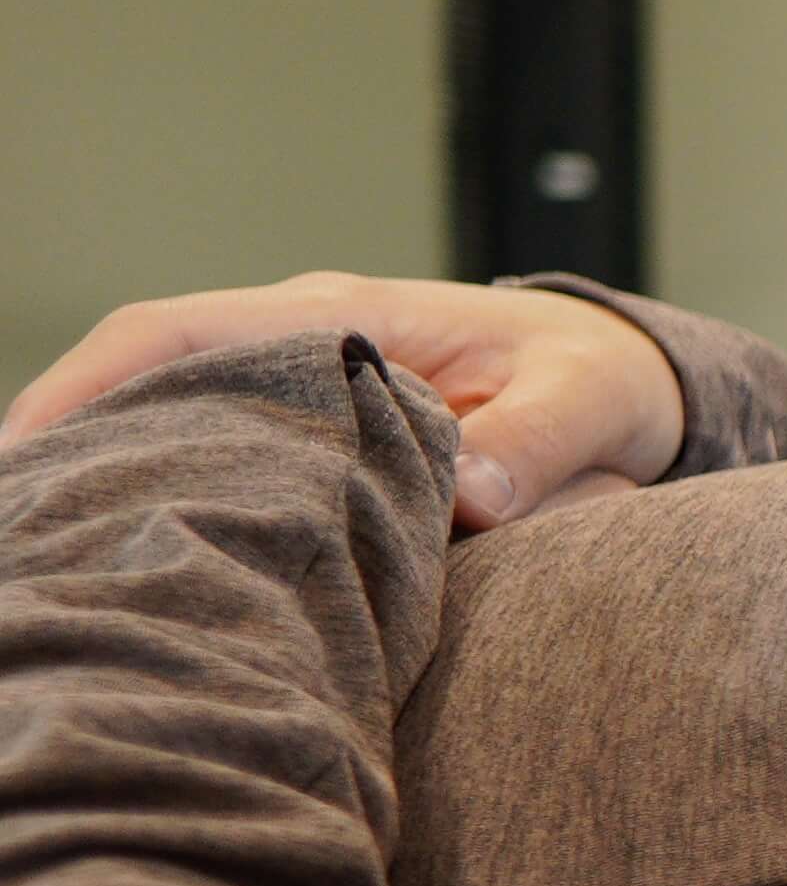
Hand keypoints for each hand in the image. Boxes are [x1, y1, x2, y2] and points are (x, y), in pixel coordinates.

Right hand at [2, 272, 681, 530]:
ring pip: (167, 422)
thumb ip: (539, 442)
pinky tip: (137, 566)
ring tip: (49, 561)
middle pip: (139, 381)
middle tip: (20, 536)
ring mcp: (299, 390)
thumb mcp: (590, 401)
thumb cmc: (598, 380)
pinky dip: (167, 496)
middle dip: (65, 445)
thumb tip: (474, 493)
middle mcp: (299, 345)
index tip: (24, 453)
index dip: (86, 386)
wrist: (628, 380)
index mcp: (343, 319)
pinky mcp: (313, 437)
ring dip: (105, 477)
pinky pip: (214, 455)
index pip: (176, 332)